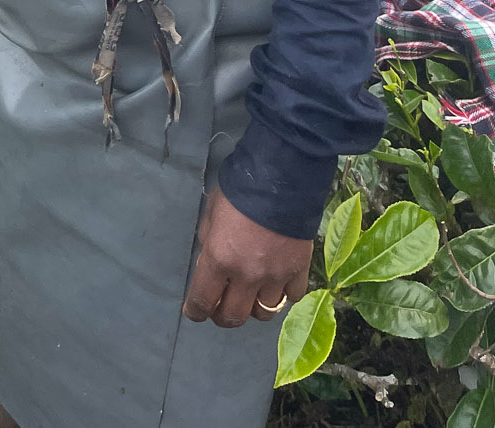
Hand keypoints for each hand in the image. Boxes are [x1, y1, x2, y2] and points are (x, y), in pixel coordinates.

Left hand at [182, 188, 312, 328]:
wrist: (280, 178)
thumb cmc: (238, 191)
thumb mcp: (212, 212)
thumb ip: (209, 241)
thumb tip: (210, 261)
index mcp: (219, 258)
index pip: (202, 300)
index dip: (196, 311)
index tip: (195, 312)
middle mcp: (246, 276)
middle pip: (233, 317)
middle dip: (222, 316)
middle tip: (220, 307)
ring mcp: (275, 277)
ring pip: (264, 313)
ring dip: (253, 307)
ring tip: (250, 295)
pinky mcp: (299, 272)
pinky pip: (290, 298)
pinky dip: (282, 294)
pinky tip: (277, 282)